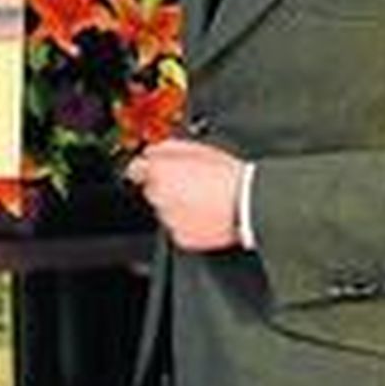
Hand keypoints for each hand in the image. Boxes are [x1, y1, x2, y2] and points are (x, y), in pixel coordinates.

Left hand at [125, 138, 245, 251]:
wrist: (248, 205)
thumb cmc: (228, 176)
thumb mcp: (196, 148)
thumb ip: (166, 148)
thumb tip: (152, 152)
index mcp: (159, 171)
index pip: (135, 169)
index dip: (146, 169)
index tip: (151, 170)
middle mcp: (159, 196)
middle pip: (152, 190)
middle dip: (165, 188)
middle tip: (190, 185)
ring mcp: (169, 218)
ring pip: (165, 211)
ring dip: (177, 206)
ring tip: (202, 200)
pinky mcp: (180, 237)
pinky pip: (178, 229)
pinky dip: (187, 224)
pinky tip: (205, 215)